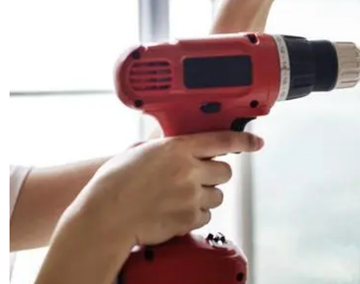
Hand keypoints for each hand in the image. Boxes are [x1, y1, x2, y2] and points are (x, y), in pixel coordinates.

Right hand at [60, 131, 263, 246]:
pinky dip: (195, 215)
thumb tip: (175, 145)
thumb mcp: (138, 151)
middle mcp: (188, 170)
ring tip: (180, 198)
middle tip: (197, 178)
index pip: (222, 140)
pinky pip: (206, 216)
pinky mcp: (189, 218)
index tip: (256, 143)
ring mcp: (191, 195)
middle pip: (225, 171)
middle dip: (214, 175)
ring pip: (217, 195)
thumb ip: (164, 146)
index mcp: (177, 148)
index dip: (244, 141)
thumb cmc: (114, 183)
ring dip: (205, 196)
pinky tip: (175, 212)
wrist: (104, 217)